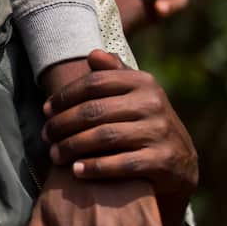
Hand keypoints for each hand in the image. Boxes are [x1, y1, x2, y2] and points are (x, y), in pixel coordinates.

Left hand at [44, 50, 197, 199]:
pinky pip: (122, 163)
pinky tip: (76, 171)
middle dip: (62, 124)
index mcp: (143, 82)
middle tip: (45, 136)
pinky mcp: (163, 160)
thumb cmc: (143, 121)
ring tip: (54, 155)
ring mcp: (160, 132)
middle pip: (93, 111)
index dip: (64, 96)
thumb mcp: (134, 93)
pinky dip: (95, 167)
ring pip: (104, 137)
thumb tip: (93, 54)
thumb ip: (114, 73)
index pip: (93, 83)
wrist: (181, 161)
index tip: (45, 110)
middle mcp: (153, 104)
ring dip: (72, 147)